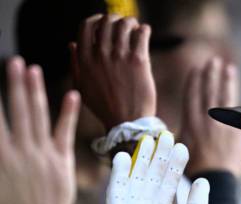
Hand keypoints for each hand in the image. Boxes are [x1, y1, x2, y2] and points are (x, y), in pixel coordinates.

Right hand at [0, 57, 79, 203]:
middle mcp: (20, 151)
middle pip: (17, 110)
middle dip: (14, 84)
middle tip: (14, 60)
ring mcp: (43, 155)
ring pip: (38, 117)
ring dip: (36, 91)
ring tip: (33, 68)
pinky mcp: (62, 160)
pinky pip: (65, 133)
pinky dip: (68, 113)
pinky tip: (72, 94)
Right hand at [70, 14, 155, 129]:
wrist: (127, 123)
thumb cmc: (105, 107)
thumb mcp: (82, 87)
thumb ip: (76, 64)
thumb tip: (71, 44)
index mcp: (85, 59)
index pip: (87, 26)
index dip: (97, 20)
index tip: (105, 23)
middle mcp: (100, 55)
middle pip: (107, 21)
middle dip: (116, 20)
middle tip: (124, 25)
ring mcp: (119, 57)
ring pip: (125, 24)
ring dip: (131, 23)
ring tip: (135, 29)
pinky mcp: (138, 61)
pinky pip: (141, 34)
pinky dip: (144, 29)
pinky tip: (145, 33)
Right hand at [107, 132, 211, 203]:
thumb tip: (203, 181)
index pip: (167, 184)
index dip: (173, 166)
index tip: (181, 147)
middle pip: (151, 177)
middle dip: (158, 157)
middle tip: (166, 135)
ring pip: (136, 179)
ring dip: (141, 159)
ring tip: (149, 139)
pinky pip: (116, 190)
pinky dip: (119, 173)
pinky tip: (125, 156)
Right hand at [181, 57, 240, 177]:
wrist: (214, 180)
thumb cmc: (192, 170)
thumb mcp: (177, 149)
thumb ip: (176, 134)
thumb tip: (160, 130)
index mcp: (191, 122)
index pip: (192, 95)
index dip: (195, 81)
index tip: (197, 68)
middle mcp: (208, 119)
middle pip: (210, 91)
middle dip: (211, 74)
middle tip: (214, 61)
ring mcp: (225, 124)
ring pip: (226, 96)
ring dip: (228, 80)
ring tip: (230, 68)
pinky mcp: (240, 131)